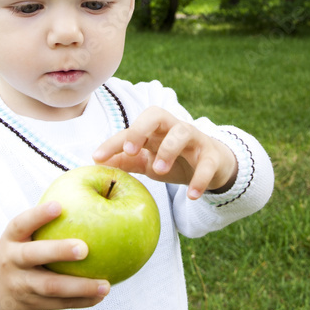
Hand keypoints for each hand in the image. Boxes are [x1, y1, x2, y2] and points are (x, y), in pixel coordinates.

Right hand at [0, 201, 109, 309]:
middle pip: (33, 256)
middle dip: (58, 251)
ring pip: (51, 287)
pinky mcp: (33, 304)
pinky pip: (60, 304)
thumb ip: (45, 222)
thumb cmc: (21, 252)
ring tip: (105, 285)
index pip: (21, 224)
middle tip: (85, 248)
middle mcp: (13, 261)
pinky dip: (81, 301)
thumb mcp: (22, 236)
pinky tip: (100, 296)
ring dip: (80, 287)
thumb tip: (90, 194)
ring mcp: (22, 285)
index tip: (58, 205)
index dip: (38, 215)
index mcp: (11, 239)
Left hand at [92, 106, 237, 199]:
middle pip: (157, 114)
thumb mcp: (148, 161)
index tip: (98, 157)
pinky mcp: (212, 156)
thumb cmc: (175, 160)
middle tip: (131, 150)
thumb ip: (126, 161)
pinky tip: (192, 194)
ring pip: (182, 132)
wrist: (213, 166)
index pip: (131, 129)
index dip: (114, 142)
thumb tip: (96, 164)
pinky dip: (200, 178)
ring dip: (169, 149)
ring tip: (160, 170)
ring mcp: (194, 139)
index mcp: (154, 129)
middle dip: (141, 129)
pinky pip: (207, 163)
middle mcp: (173, 128)